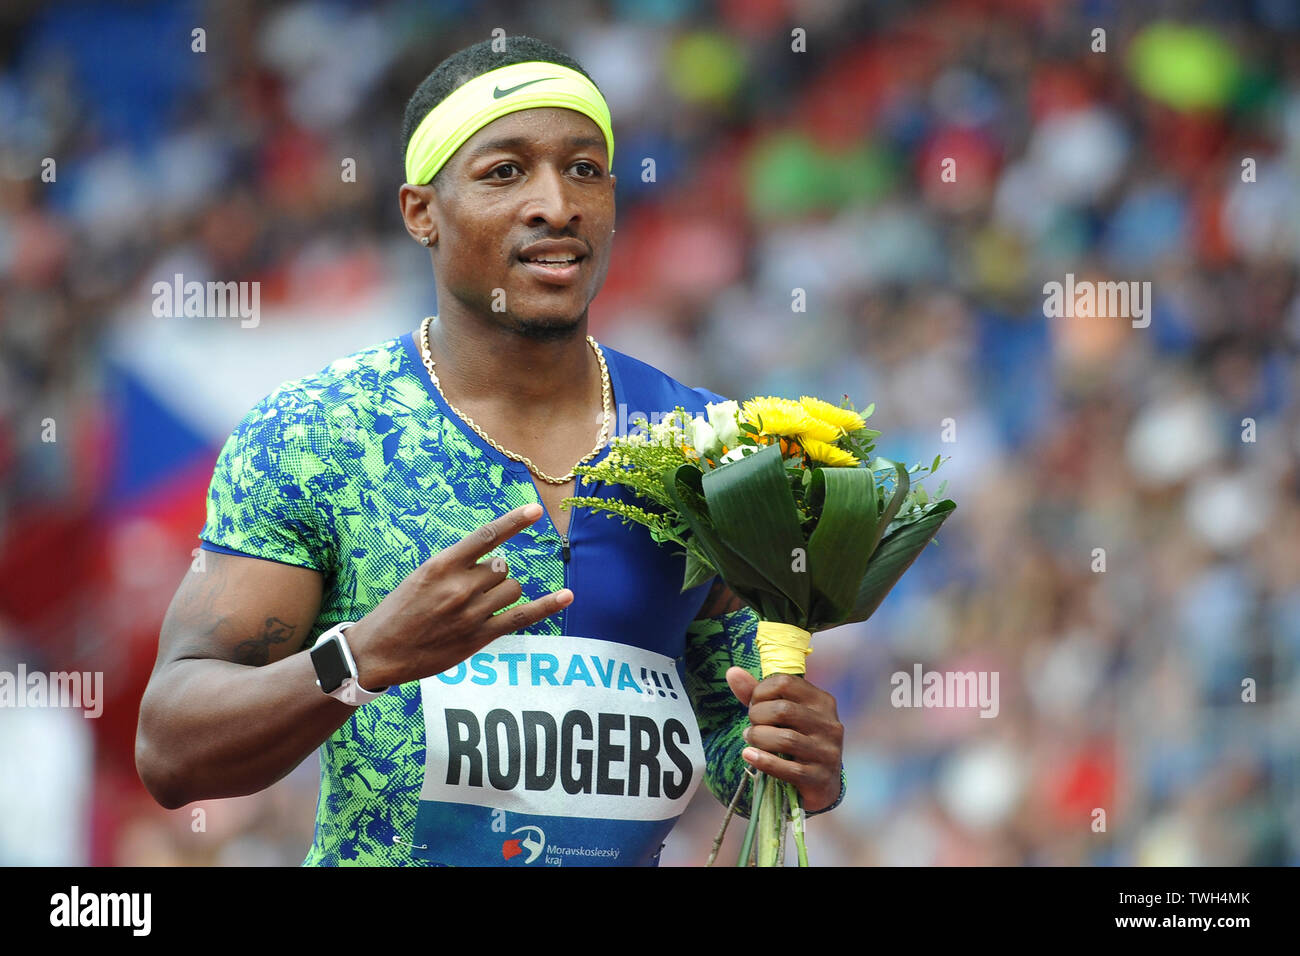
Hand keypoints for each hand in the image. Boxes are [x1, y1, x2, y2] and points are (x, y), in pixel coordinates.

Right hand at [347, 503, 572, 687]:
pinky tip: (567, 597)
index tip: (536, 509)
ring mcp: (471, 613)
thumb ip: (456, 566)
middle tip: (468, 591)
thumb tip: (494, 562)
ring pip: (512, 589)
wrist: (379, 650)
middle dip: (493, 576)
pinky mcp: (479, 636)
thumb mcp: (422, 576)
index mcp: (441, 565)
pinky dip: (547, 606)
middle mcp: (459, 586)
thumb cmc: (400, 610)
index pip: (486, 536)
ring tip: (476, 606)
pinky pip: (522, 617)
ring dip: (503, 593)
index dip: (514, 521)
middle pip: (502, 568)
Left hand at [726, 667, 843, 813]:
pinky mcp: (820, 777)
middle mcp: (829, 724)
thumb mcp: (781, 715)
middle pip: (784, 710)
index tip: (754, 705)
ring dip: (759, 738)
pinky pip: (789, 769)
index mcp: (821, 701)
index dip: (760, 692)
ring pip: (786, 739)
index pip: (785, 683)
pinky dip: (764, 761)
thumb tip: (732, 672)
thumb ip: (757, 694)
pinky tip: (749, 756)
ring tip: (750, 739)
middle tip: (751, 726)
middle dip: (757, 716)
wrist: (821, 783)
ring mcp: (827, 752)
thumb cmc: (797, 740)